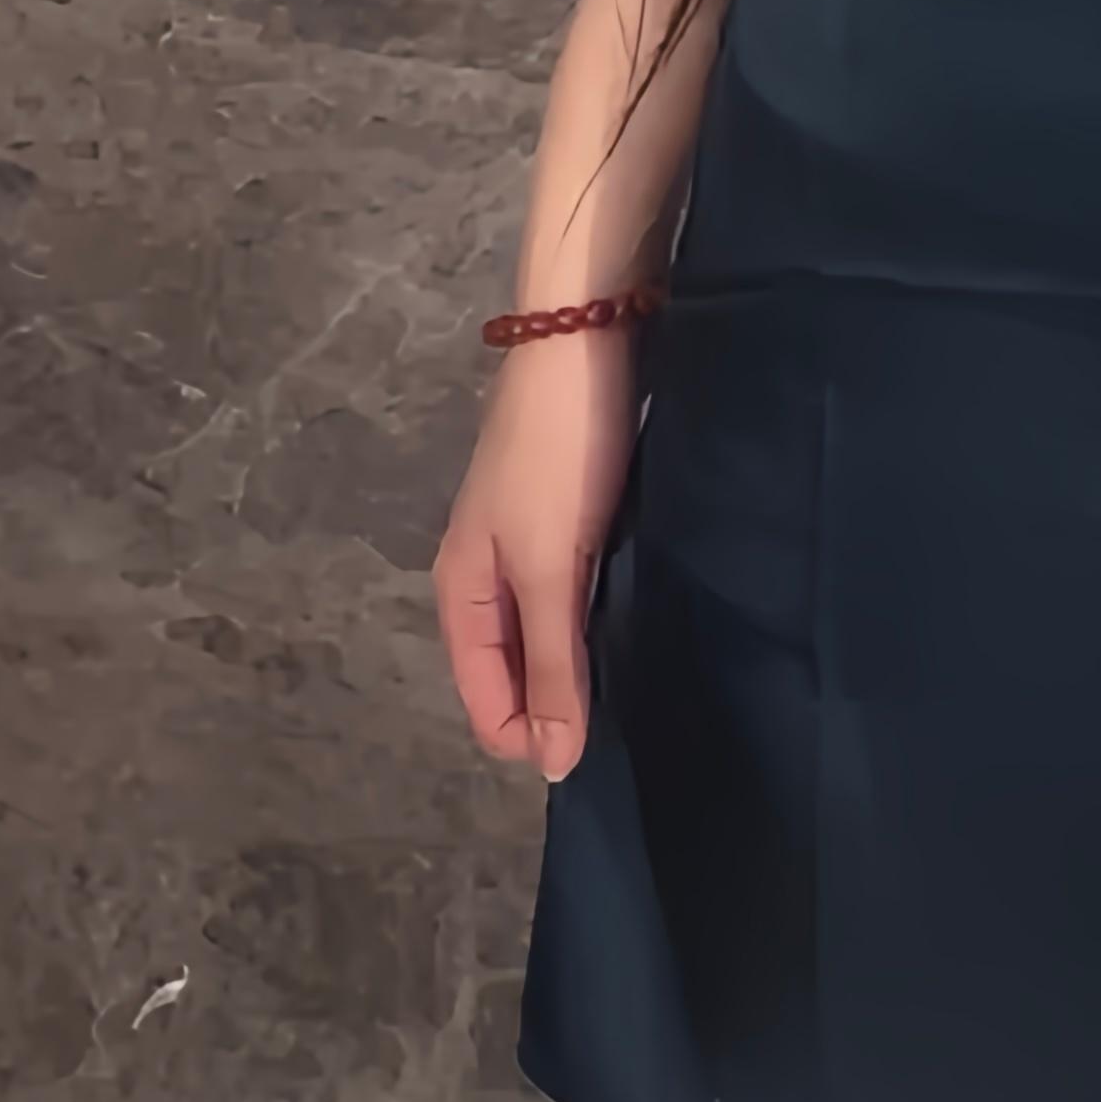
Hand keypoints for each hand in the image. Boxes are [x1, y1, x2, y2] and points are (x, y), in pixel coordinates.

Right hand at [434, 323, 641, 787]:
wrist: (586, 335)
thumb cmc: (560, 454)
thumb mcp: (552, 564)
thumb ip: (553, 664)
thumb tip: (552, 766)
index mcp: (462, 592)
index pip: (485, 703)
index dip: (533, 736)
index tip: (596, 750)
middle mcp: (487, 574)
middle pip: (512, 672)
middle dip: (556, 705)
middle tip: (626, 720)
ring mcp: (527, 542)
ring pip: (547, 633)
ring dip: (580, 662)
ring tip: (638, 685)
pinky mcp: (569, 515)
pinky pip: (575, 592)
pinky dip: (597, 618)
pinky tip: (637, 625)